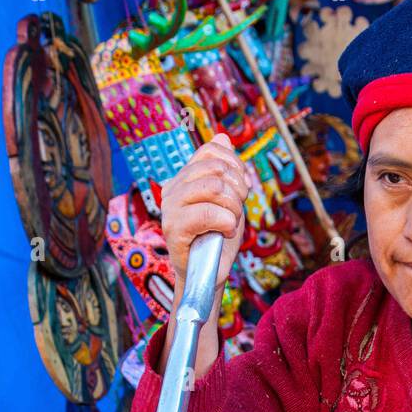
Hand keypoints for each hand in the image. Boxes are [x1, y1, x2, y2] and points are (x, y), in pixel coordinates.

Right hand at [162, 132, 250, 292]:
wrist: (209, 274)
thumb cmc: (218, 239)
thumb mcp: (228, 199)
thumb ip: (225, 170)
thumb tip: (223, 137)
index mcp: (184, 178)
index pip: (211, 150)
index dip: (235, 165)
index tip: (242, 189)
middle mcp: (172, 188)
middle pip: (216, 168)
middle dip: (238, 189)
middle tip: (236, 211)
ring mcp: (170, 207)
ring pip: (214, 187)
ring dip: (234, 207)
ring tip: (230, 223)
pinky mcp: (173, 228)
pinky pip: (208, 212)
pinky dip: (227, 222)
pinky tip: (225, 232)